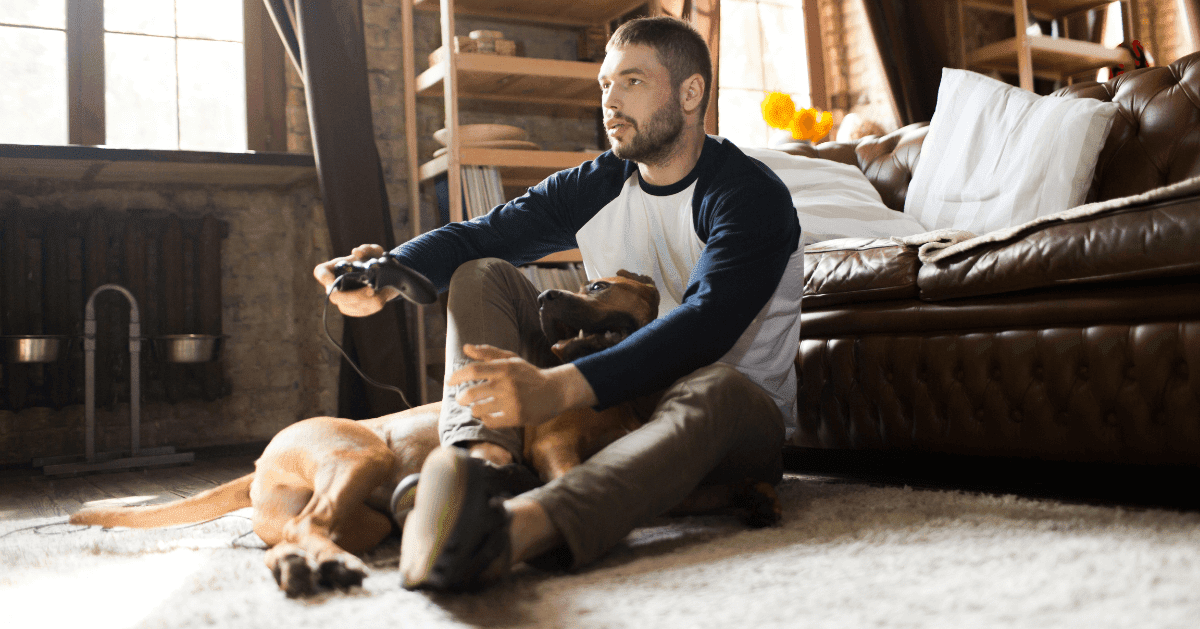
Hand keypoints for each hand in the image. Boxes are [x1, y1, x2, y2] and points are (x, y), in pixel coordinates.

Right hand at [313, 244, 399, 316]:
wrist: (381, 276)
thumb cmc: (371, 261)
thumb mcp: (374, 251)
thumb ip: (368, 248)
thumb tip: (357, 252)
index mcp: (331, 269)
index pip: (321, 273)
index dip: (325, 278)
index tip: (334, 281)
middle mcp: (332, 287)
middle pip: (336, 296)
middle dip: (354, 296)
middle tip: (372, 290)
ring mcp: (341, 300)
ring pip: (351, 306)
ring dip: (368, 301)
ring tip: (380, 292)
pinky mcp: (351, 310)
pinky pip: (362, 311)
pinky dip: (374, 305)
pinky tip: (381, 297)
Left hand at [447, 344, 597, 428]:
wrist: (555, 391)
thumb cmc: (529, 374)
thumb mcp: (511, 359)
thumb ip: (488, 353)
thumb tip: (466, 347)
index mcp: (504, 367)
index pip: (473, 370)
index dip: (457, 376)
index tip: (449, 382)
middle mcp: (507, 384)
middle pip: (471, 393)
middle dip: (461, 398)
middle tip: (461, 399)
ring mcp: (512, 402)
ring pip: (478, 410)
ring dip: (474, 409)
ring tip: (477, 407)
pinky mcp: (516, 417)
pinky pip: (490, 422)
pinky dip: (486, 419)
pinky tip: (489, 415)